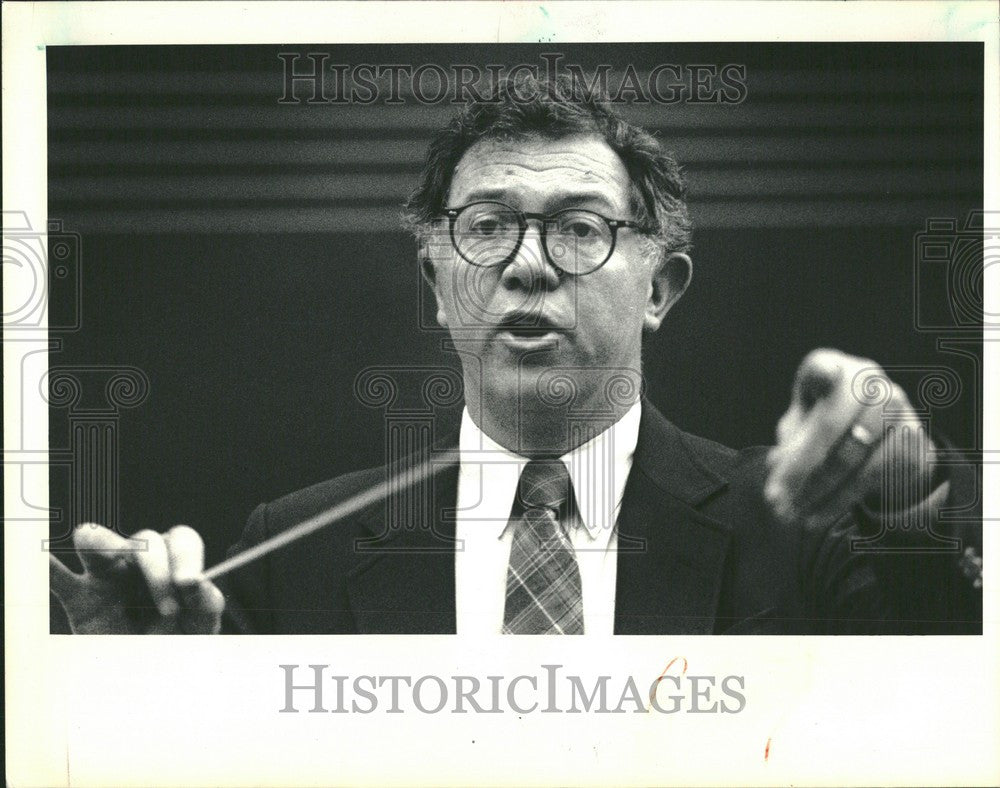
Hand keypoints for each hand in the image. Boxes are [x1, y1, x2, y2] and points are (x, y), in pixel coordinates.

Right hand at [49, 523, 224, 633]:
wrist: (148, 679)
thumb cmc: (177, 646)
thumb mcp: (200, 629)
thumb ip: (205, 605)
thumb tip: (198, 582)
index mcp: (173, 563)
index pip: (181, 540)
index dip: (186, 557)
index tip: (190, 583)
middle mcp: (141, 563)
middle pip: (145, 540)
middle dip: (158, 571)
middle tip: (168, 610)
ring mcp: (106, 577)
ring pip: (97, 542)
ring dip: (103, 543)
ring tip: (109, 555)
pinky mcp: (80, 599)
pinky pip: (59, 578)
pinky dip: (50, 567)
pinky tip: (43, 561)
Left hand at [765, 349, 935, 525]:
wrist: (882, 436)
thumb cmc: (825, 424)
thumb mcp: (801, 426)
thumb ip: (788, 441)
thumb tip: (777, 465)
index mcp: (834, 367)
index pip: (823, 369)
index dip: (822, 374)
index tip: (822, 380)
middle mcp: (869, 379)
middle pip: (830, 424)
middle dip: (799, 468)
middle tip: (774, 500)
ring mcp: (897, 406)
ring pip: (851, 456)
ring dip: (817, 491)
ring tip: (792, 514)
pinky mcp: (913, 437)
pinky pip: (872, 476)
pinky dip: (840, 500)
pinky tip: (817, 515)